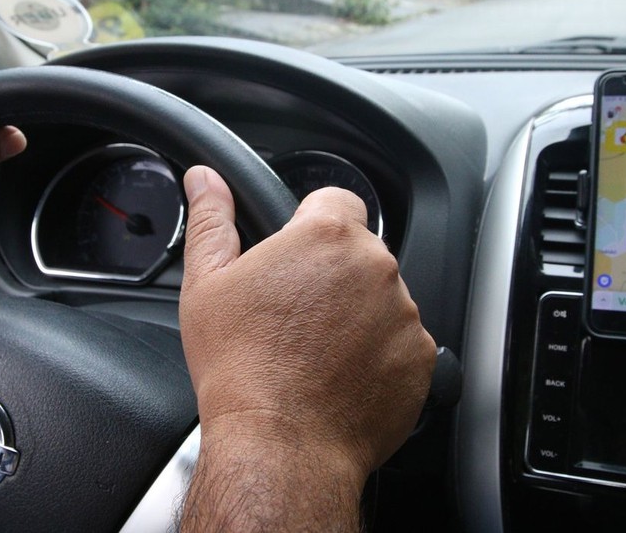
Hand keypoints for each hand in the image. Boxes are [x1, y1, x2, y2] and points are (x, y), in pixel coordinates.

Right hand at [179, 165, 435, 530]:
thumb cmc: (242, 367)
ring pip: (382, 297)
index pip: (335, 201)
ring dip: (358, 314)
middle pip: (359, 252)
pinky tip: (342, 374)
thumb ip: (211, 219)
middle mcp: (375, 267)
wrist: (281, 444)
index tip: (296, 255)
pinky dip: (379, 354)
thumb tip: (205, 180)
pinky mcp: (420, 357)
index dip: (312, 224)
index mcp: (326, 236)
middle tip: (295, 314)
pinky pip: (402, 342)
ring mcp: (404, 313)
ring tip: (316, 350)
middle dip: (333, 274)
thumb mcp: (207, 284)